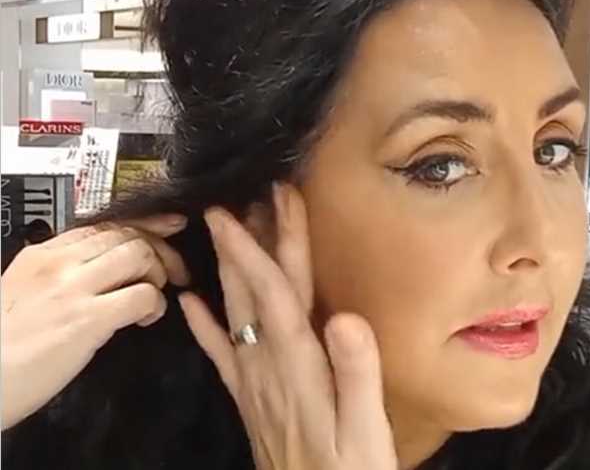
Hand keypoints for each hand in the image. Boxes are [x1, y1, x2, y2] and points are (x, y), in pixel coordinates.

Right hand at [1, 214, 189, 429]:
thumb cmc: (2, 347)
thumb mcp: (24, 294)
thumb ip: (59, 276)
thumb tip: (100, 273)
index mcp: (42, 255)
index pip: (104, 224)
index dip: (145, 225)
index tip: (169, 227)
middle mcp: (58, 264)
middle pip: (128, 234)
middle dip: (161, 250)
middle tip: (173, 273)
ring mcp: (73, 289)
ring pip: (140, 254)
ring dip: (159, 273)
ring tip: (154, 296)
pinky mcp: (87, 319)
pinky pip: (143, 295)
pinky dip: (155, 305)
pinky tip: (145, 319)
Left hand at [179, 183, 396, 469]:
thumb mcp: (366, 429)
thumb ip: (357, 373)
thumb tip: (344, 315)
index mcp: (299, 367)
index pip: (278, 293)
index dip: (269, 245)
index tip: (264, 200)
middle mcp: (270, 369)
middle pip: (256, 293)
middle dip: (251, 241)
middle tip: (248, 194)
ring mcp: (256, 384)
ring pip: (236, 314)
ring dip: (231, 268)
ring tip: (224, 227)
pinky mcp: (252, 401)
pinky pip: (222, 356)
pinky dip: (205, 325)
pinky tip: (190, 302)